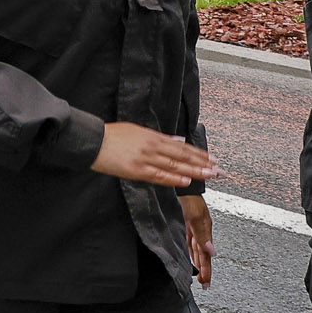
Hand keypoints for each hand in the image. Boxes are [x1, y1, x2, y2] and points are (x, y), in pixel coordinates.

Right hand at [89, 123, 215, 187]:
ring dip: (194, 171)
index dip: (198, 153)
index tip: (212, 159)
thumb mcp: (136, 130)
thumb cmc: (111, 135)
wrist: (93, 141)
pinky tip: (186, 181)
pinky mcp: (136, 170)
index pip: (182, 146)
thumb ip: (158, 137)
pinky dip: (173, 178)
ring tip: (209, 175)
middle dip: (202, 163)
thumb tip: (177, 141)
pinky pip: (158, 175)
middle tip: (218, 170)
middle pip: (182, 155)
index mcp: (152, 136)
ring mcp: (145, 158)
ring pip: (174, 165)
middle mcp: (152, 146)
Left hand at [180, 194, 213, 286]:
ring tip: (199, 275)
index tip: (206, 283)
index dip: (207, 270)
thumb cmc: (191, 198)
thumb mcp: (196, 218)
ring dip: (198, 263)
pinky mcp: (188, 224)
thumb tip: (212, 252)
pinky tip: (190, 256)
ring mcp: (195, 228)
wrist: (183, 186)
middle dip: (204, 270)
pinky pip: (190, 243)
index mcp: (205, 232)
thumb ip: (203, 236)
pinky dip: (191, 252)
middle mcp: (201, 231)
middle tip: (205, 284)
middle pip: (203, 256)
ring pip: (197, 251)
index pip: (206, 256)